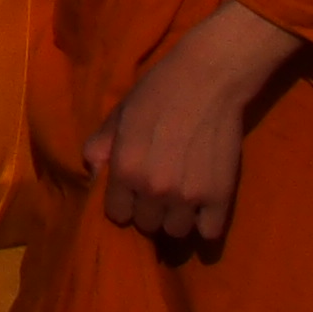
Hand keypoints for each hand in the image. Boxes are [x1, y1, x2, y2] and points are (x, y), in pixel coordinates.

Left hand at [84, 0, 296, 246]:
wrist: (208, 78)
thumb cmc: (158, 91)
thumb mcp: (120, 114)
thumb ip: (100, 147)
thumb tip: (91, 174)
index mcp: (126, 170)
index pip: (117, 215)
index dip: (123, 204)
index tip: (131, 193)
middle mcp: (155, 189)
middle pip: (147, 225)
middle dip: (149, 210)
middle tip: (158, 190)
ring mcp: (189, 196)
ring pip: (176, 232)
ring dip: (176, 217)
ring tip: (180, 197)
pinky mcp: (220, 197)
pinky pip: (209, 233)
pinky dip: (204, 223)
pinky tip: (202, 205)